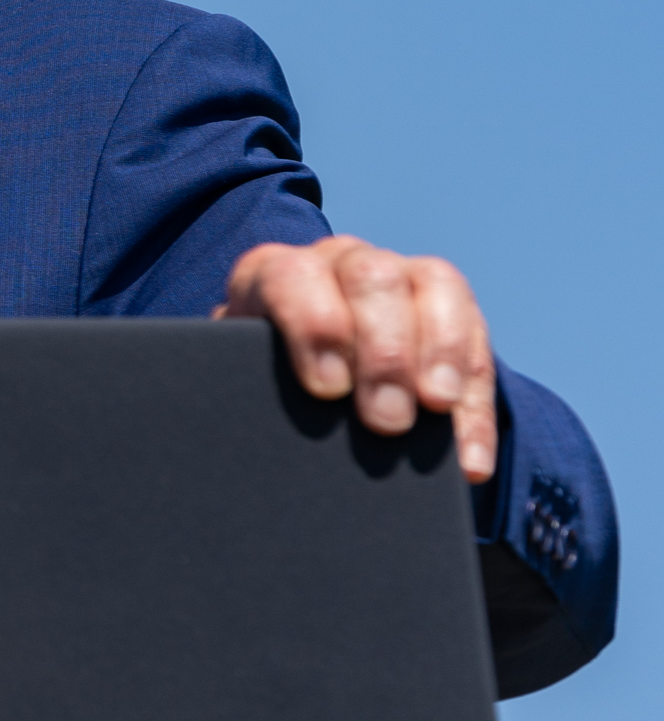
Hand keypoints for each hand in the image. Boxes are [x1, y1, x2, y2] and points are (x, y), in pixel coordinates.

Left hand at [217, 235, 495, 480]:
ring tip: (434, 412)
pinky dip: (474, 406)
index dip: (314, 326)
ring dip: (439, 355)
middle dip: (383, 352)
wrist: (301, 381)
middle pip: (372, 278)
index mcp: (276, 273)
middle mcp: (340, 261)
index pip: (293, 277)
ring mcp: (402, 274)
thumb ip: (244, 384)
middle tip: (385, 420)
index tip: (326, 389)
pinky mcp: (453, 308)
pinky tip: (469, 459)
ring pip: (434, 286)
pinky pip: (477, 342)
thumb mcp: (245, 378)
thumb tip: (249, 424)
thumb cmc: (261, 384)